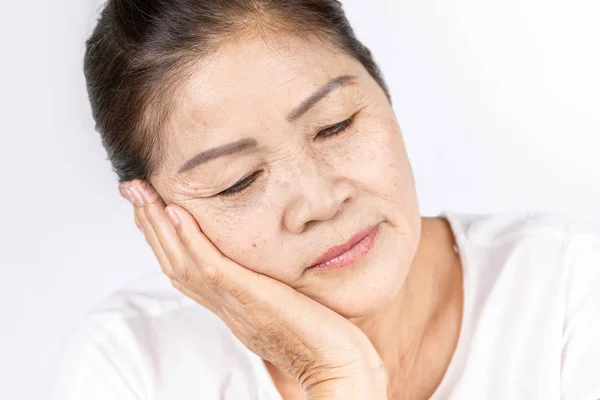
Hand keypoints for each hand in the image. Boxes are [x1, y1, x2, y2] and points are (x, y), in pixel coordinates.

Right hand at [119, 180, 386, 397]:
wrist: (338, 368)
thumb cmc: (322, 339)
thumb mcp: (283, 306)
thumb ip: (265, 288)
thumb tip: (264, 269)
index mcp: (229, 306)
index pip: (184, 269)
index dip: (164, 238)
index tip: (152, 206)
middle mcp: (224, 306)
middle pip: (173, 263)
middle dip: (149, 224)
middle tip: (132, 188)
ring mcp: (234, 304)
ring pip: (182, 263)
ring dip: (158, 226)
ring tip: (142, 192)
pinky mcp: (251, 300)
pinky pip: (212, 269)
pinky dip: (191, 241)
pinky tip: (177, 214)